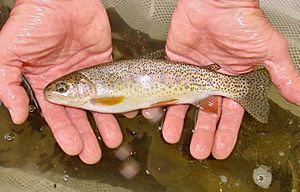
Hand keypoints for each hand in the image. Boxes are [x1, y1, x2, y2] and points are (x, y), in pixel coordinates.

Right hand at [0, 0, 121, 163]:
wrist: (62, 0)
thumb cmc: (34, 21)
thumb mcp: (9, 53)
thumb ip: (8, 85)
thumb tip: (16, 115)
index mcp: (46, 82)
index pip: (56, 114)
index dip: (64, 132)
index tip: (74, 147)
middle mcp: (68, 81)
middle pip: (78, 115)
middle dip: (85, 134)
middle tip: (93, 152)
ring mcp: (87, 73)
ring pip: (98, 103)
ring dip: (105, 122)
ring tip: (113, 139)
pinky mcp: (103, 62)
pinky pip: (112, 85)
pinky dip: (119, 98)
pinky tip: (125, 112)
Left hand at [160, 0, 299, 158]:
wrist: (215, 1)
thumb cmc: (242, 22)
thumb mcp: (269, 50)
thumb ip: (283, 75)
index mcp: (234, 81)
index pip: (231, 114)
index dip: (226, 132)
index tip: (220, 149)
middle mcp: (212, 81)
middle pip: (206, 113)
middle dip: (202, 133)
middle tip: (197, 151)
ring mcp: (191, 73)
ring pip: (184, 103)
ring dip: (178, 121)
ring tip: (172, 137)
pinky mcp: (174, 64)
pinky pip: (166, 85)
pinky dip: (161, 99)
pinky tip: (156, 112)